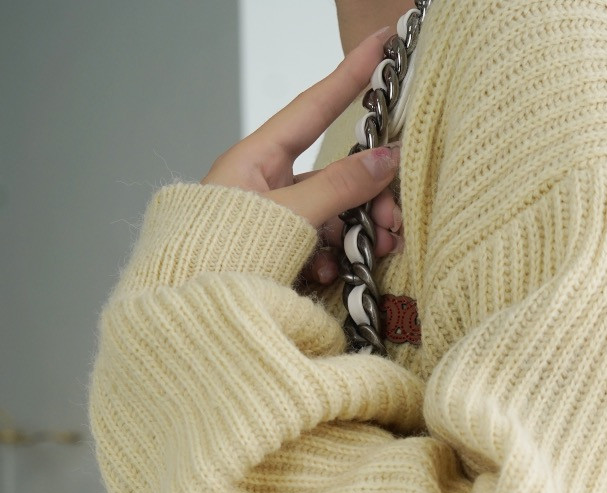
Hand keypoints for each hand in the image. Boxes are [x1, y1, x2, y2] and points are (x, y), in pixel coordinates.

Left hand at [202, 29, 404, 287]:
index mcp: (256, 160)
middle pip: (333, 174)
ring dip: (362, 231)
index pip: (313, 107)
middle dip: (371, 194)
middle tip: (396, 218)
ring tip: (382, 249)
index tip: (382, 43)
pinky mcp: (280, 257)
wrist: (193, 319)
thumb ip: (338, 187)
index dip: (349, 75)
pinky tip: (334, 275)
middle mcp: (265, 186)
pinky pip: (320, 248)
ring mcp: (273, 224)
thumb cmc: (221, 258)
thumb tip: (386, 159)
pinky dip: (335, 259)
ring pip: (334, 215)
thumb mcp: (288, 216)